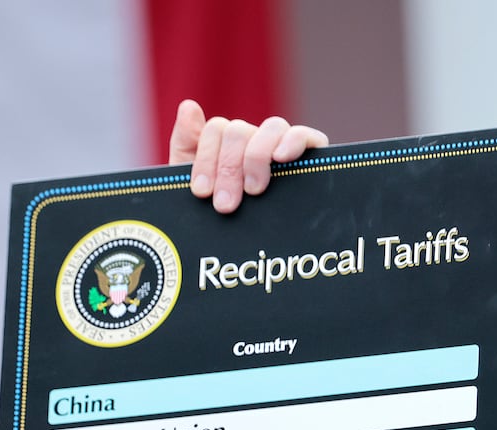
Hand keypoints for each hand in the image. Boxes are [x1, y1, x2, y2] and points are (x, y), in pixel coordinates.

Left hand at [169, 99, 328, 213]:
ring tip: (253, 190)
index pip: (217, 129)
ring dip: (257, 157)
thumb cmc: (218, 217)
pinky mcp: (310, 158)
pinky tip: (281, 158)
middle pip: (240, 131)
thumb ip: (186, 145)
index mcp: (227, 146)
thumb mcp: (194, 186)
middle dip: (228, 168)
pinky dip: (293, 141)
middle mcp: (255, 141)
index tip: (202, 192)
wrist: (245, 256)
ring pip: (272, 127)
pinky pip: (305, 136)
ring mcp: (282, 147)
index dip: (206, 159)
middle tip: (225, 205)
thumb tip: (188, 106)